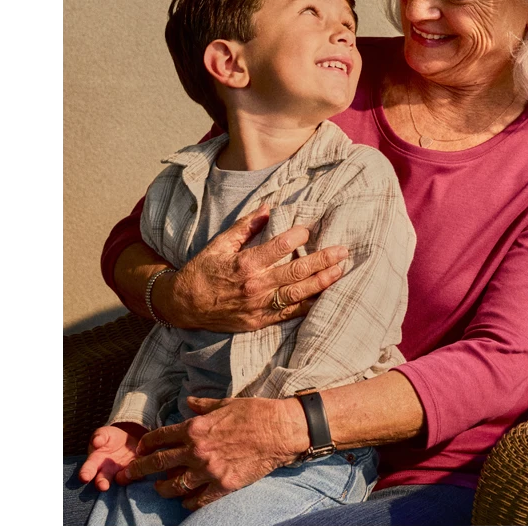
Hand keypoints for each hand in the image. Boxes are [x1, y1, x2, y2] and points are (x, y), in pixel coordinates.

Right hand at [79, 423, 145, 490]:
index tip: (84, 478)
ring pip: (121, 480)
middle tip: (102, 486)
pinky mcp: (136, 472)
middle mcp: (107, 472)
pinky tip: (140, 475)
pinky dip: (138, 476)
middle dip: (101, 483)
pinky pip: (137, 476)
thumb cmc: (111, 438)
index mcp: (96, 462)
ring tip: (121, 477)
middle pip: (102, 480)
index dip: (85, 473)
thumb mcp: (104, 434)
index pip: (88, 469)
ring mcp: (122, 473)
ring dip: (121, 479)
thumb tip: (96, 442)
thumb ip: (99, 436)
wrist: (130, 440)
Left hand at [117, 396, 307, 510]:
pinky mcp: (223, 485)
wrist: (280, 430)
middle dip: (139, 470)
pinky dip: (187, 501)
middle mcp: (197, 450)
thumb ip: (203, 405)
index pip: (159, 438)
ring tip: (159, 489)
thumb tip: (189, 403)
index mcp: (195, 428)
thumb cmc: (255, 412)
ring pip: (174, 486)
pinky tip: (184, 500)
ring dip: (162, 488)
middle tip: (127, 476)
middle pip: (158, 464)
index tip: (140, 449)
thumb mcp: (225, 403)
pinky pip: (197, 499)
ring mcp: (209, 470)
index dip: (145, 445)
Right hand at [155, 204, 348, 332]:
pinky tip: (323, 297)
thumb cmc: (203, 270)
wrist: (184, 306)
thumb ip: (245, 227)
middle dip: (322, 260)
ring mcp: (259, 306)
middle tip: (343, 251)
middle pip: (296, 272)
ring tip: (340, 271)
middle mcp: (255, 286)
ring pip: (298, 294)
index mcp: (245, 264)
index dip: (297, 237)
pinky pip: (289, 314)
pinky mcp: (260, 321)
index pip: (278, 247)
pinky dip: (308, 306)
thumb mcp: (220, 244)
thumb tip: (267, 207)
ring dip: (321, 282)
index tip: (310, 229)